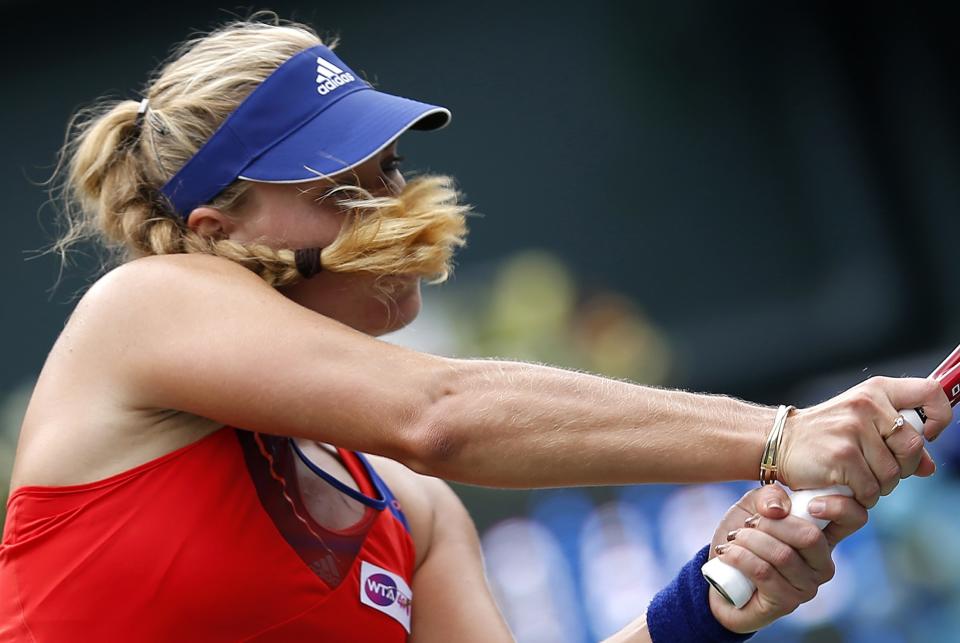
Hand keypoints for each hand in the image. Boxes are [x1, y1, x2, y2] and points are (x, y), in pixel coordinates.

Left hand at [707, 485, 866, 633]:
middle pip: (809, 537)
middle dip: (770, 524)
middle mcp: (822, 564)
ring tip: (733, 539)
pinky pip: (763, 572)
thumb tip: (779, 508)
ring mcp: (806, 587)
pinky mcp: (785, 603)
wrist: (720, 576)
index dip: (839, 506)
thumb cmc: (743, 537)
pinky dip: (740, 557)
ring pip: (782, 555)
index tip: (809, 503)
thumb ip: (769, 496)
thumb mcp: (753, 507)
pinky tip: (727, 553)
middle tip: (748, 524)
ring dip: (749, 540)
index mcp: (823, 536)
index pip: (853, 519)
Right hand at [778, 376, 950, 507]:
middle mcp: (866, 405)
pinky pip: (871, 489)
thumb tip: (928, 466)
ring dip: (880, 485)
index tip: (926, 434)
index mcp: (876, 391)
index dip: (938, 417)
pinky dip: (862, 496)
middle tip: (880, 468)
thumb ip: (896, 440)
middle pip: (914, 446)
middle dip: (903, 467)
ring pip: (894, 474)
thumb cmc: (823, 434)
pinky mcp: (842, 457)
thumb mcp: (860, 424)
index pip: (930, 392)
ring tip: (859, 477)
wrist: (778, 442)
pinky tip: (846, 486)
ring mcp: (853, 430)